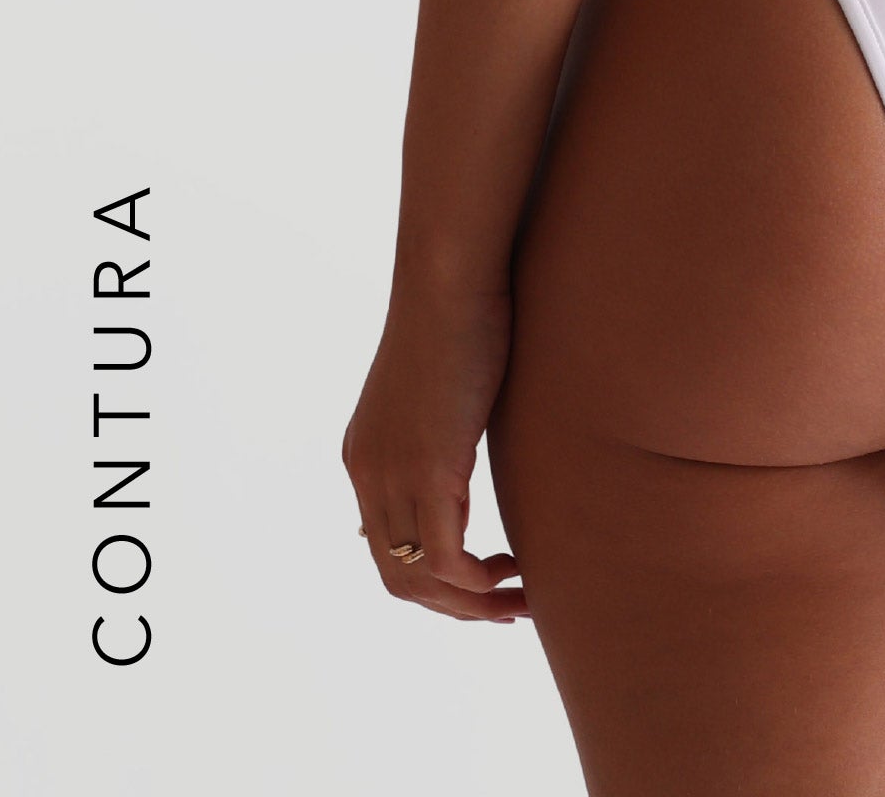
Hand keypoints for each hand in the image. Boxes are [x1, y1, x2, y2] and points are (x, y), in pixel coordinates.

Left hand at [342, 282, 528, 622]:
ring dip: (470, 604)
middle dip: (452, 605)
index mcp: (366, 455)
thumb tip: (467, 444)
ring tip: (519, 599)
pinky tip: (513, 570)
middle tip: (506, 606)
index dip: (431, 579)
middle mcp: (368, 473)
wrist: (450, 277)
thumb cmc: (462, 311)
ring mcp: (392, 475)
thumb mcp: (443, 382)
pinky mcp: (428, 471)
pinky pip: (444, 559)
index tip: (482, 582)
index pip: (384, 547)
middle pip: (395, 576)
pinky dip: (476, 583)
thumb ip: (445, 425)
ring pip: (417, 578)